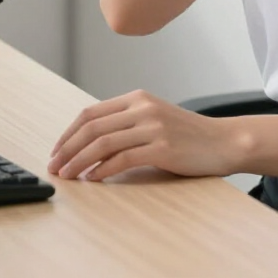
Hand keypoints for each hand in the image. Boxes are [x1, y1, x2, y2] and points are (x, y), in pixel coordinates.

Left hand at [47, 90, 237, 181]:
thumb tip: (90, 143)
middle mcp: (142, 108)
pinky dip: (103, 170)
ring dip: (79, 161)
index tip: (56, 151)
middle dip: (67, 148)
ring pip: (103, 143)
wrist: (223, 142)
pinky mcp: (162, 148)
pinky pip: (123, 158)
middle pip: (92, 127)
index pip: (90, 113)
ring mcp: (153, 126)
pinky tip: (93, 179)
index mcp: (136, 98)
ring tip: (67, 176)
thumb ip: (127, 123)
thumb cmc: (187, 136)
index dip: (68, 133)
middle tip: (54, 166)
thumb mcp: (154, 119)